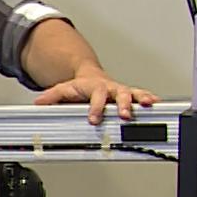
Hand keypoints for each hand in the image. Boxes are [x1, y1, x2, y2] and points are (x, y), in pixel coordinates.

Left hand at [33, 71, 158, 124]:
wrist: (92, 77)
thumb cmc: (81, 87)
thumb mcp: (65, 89)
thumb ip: (53, 96)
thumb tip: (39, 102)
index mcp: (96, 87)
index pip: (96, 96)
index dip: (96, 107)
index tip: (94, 118)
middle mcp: (111, 89)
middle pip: (120, 94)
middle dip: (123, 105)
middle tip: (124, 114)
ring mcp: (122, 92)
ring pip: (134, 94)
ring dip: (141, 99)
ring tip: (148, 105)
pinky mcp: (130, 95)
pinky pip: (142, 96)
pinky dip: (150, 99)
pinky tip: (157, 104)